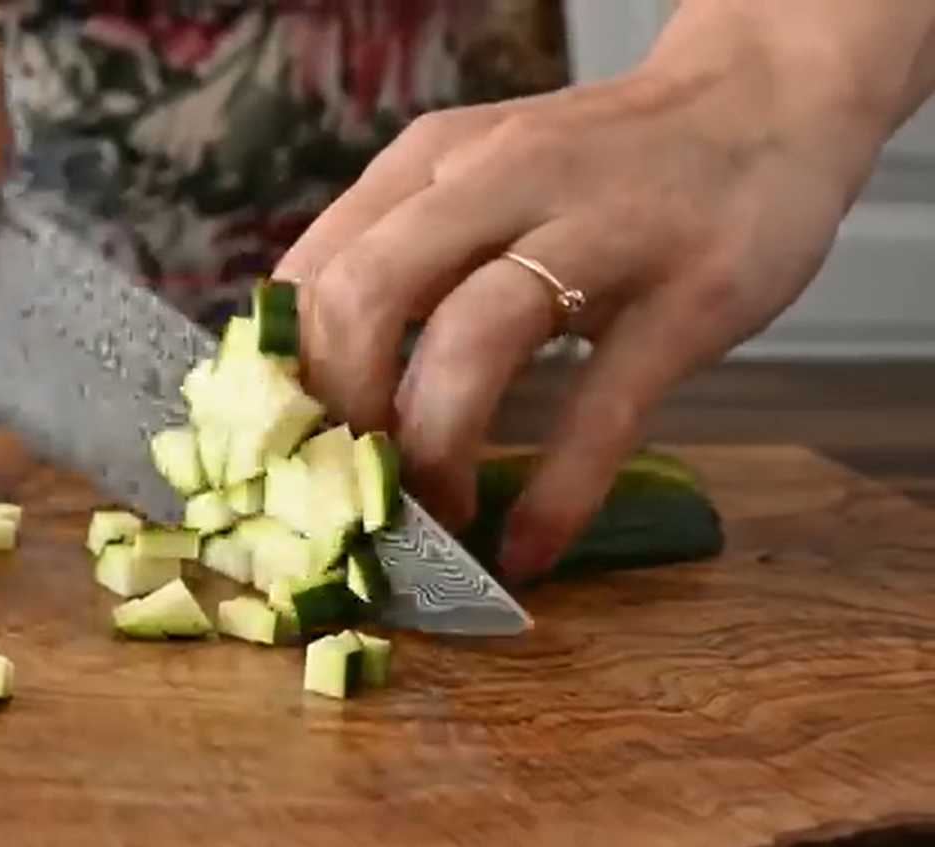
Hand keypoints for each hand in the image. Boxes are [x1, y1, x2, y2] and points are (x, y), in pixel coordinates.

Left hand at [274, 8, 905, 581]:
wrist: (768, 100)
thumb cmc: (604, 166)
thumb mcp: (481, 181)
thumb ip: (400, 256)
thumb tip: (309, 383)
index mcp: (428, 163)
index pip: (310, 272)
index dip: (277, 383)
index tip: (275, 462)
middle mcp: (500, 180)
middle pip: (367, 295)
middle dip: (337, 415)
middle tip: (345, 494)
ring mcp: (600, 231)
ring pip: (473, 336)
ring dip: (432, 449)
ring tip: (430, 521)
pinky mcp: (690, 292)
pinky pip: (604, 404)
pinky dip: (557, 490)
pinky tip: (526, 549)